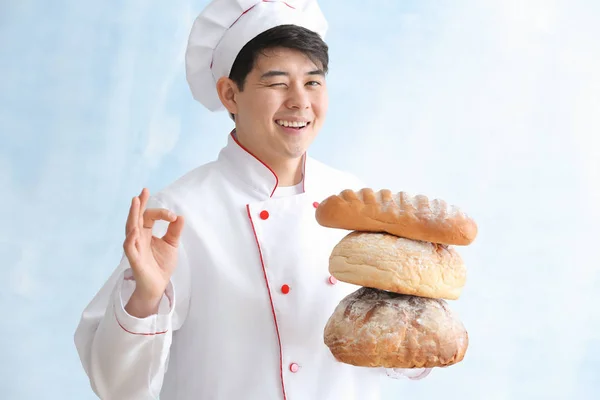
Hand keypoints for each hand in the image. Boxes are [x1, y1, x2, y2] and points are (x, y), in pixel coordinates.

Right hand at [123, 188, 183, 317]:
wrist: (158, 285)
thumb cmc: (161, 264)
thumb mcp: (171, 244)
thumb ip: (174, 231)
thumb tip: (180, 216)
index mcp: (146, 232)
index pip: (149, 216)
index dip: (161, 213)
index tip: (173, 217)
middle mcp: (138, 237)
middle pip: (136, 218)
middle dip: (139, 205)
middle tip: (143, 192)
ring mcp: (134, 247)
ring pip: (130, 228)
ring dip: (132, 215)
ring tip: (135, 201)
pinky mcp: (134, 259)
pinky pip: (129, 247)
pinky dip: (131, 238)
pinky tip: (134, 230)